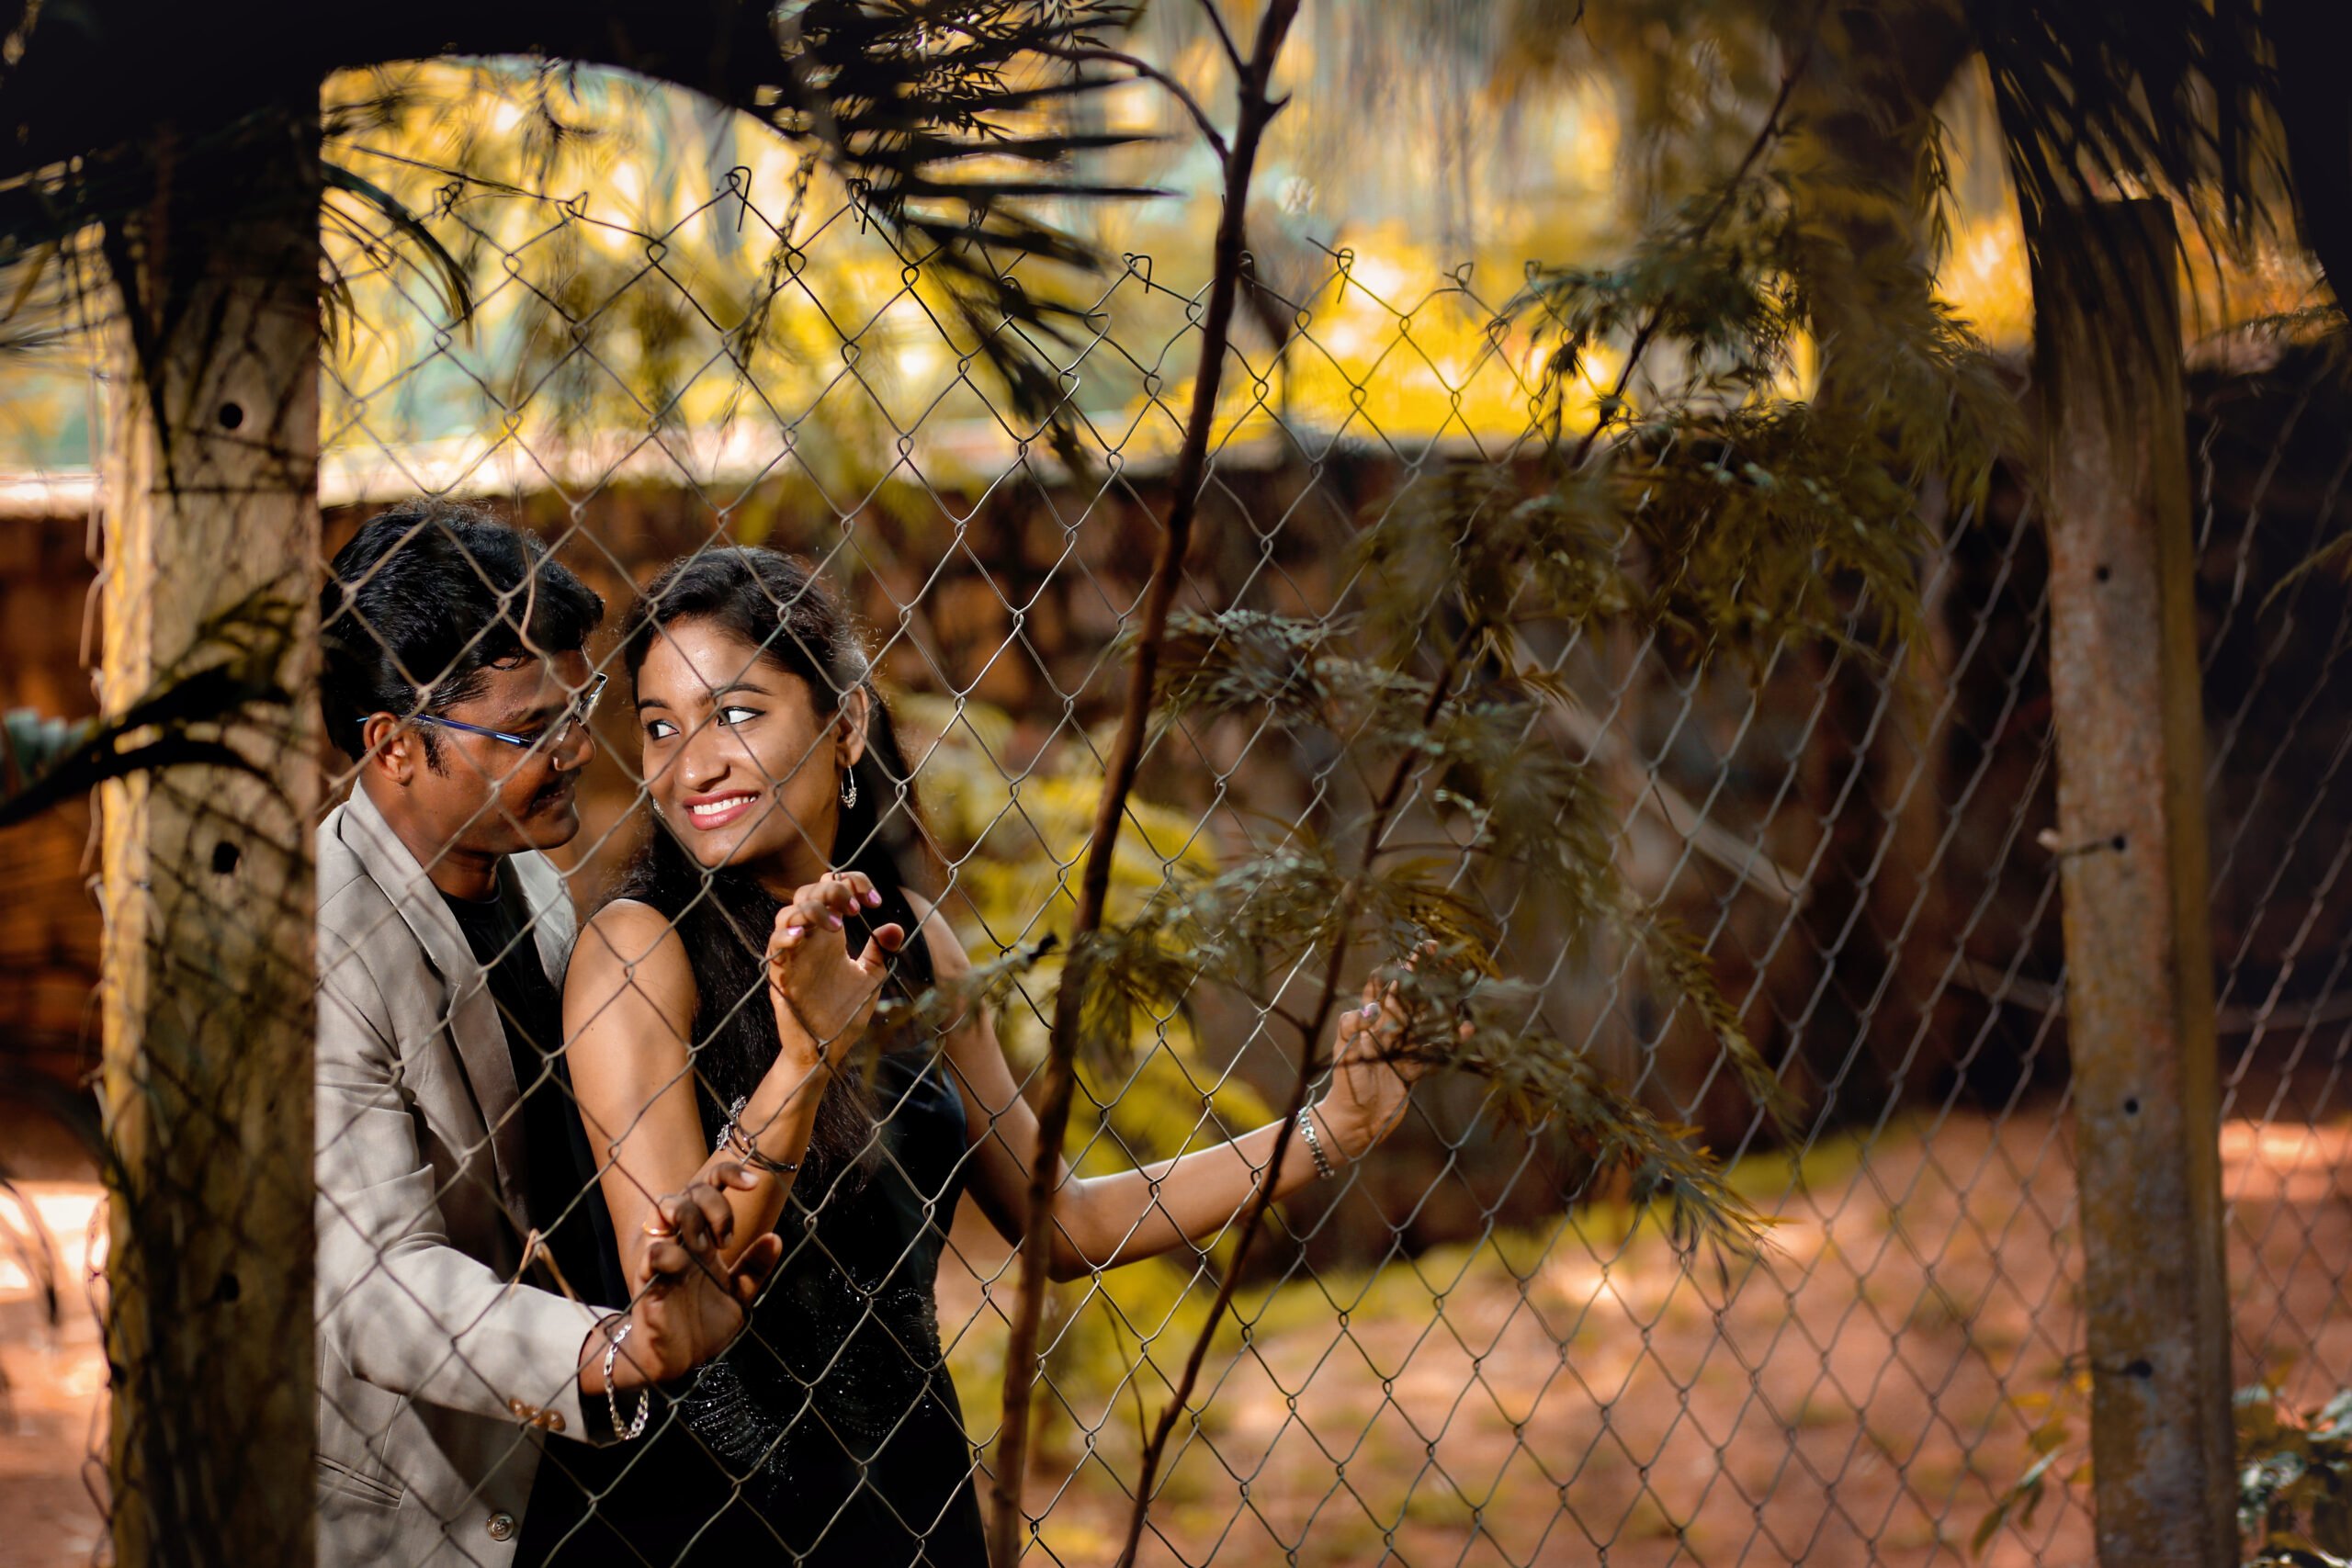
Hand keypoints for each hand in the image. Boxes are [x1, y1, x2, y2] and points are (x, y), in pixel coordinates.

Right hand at [596, 1162, 785, 1391]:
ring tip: (705, 1244)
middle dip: (712, 1203)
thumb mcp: (739, 1295)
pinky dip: (666, 1251)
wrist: (678, 1361)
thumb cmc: (704, 1324)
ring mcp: (664, 1257)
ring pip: (664, 1210)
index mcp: (706, 1240)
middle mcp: (684, 1241)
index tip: (755, 1184)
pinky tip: (679, 1263)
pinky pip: (653, 1253)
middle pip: (690, 1192)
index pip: (712, 1188)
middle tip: (726, 1239)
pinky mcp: (649, 1280)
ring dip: (686, 1214)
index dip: (731, 1175)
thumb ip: (755, 1268)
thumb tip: (776, 1238)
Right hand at [765, 870, 905, 1072]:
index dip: (853, 883)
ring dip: (812, 909)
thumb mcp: (870, 977)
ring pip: (788, 913)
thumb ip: (881, 951)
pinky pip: (774, 946)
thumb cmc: (844, 1012)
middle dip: (833, 891)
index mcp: (830, 934)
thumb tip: (895, 927)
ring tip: (837, 925)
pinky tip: (802, 936)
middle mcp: (810, 939)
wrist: (827, 1049)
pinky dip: (785, 935)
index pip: (832, 888)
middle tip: (856, 910)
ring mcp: (794, 955)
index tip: (874, 902)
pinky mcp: (781, 975)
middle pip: (808, 892)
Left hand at [1314, 949, 1444, 1159]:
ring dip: (1441, 1008)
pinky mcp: (1412, 1069)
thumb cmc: (1344, 1087)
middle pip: (1407, 999)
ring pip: (1425, 1023)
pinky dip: (1449, 1042)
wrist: (1354, 1123)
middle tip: (1439, 955)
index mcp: (1368, 1024)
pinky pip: (1434, 1052)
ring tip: (1460, 992)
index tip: (1413, 953)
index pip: (1382, 989)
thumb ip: (1352, 1030)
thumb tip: (1369, 1008)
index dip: (1397, 970)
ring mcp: (1401, 1049)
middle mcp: (1387, 1032)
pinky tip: (1464, 1032)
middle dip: (1422, 977)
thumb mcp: (1342, 1055)